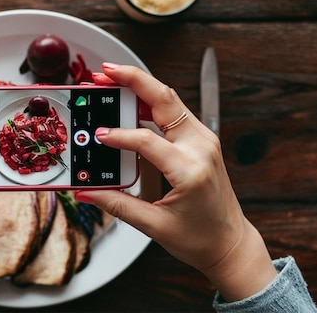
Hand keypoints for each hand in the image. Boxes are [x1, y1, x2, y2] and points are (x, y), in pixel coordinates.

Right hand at [77, 63, 276, 301]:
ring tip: (111, 78)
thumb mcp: (153, 226)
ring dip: (140, 85)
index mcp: (189, 170)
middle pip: (164, 99)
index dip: (118, 135)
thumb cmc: (199, 239)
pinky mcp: (201, 141)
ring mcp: (204, 140)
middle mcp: (201, 148)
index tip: (97, 135)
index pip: (147, 140)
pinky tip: (130, 98)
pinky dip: (151, 100)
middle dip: (132, 80)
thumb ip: (117, 204)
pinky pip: (174, 112)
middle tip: (103, 72)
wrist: (230, 244)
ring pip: (170, 99)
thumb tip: (86, 191)